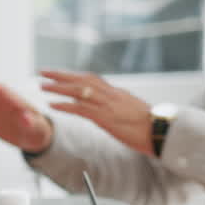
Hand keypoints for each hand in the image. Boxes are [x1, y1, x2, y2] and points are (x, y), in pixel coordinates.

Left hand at [39, 70, 153, 155]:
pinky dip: (65, 105)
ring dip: (58, 87)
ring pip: (79, 91)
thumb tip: (107, 104)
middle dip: (61, 75)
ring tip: (42, 86)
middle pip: (82, 79)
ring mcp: (108, 105)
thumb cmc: (150, 126)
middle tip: (42, 71)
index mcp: (116, 93)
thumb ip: (118, 106)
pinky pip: (81, 109)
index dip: (73, 75)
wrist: (163, 133)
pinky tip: (52, 105)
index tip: (58, 73)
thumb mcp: (131, 111)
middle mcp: (111, 95)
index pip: (91, 79)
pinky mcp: (106, 118)